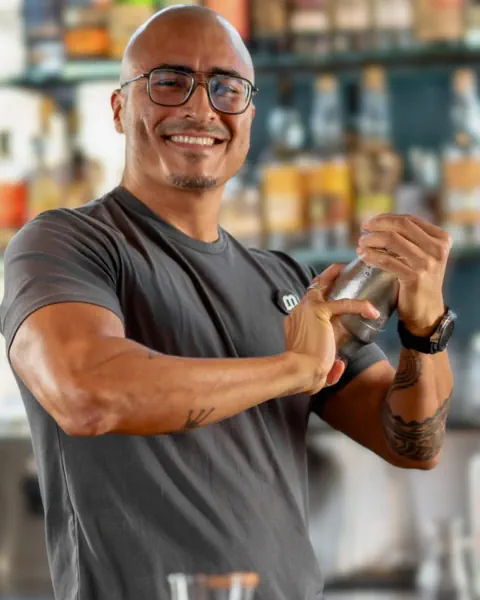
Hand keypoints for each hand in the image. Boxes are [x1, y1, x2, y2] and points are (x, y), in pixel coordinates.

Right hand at [284, 264, 379, 394]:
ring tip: (349, 270)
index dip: (321, 302)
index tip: (333, 301)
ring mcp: (306, 310)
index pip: (309, 308)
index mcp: (295, 324)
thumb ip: (328, 363)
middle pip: (312, 289)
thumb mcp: (317, 364)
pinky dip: (359, 305)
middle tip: (340, 271)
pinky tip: (371, 310)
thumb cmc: (306, 375)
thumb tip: (339, 365)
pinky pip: (343, 303)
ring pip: (322, 284)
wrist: (299, 373)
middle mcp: (298, 313)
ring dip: (335, 275)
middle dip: (325, 279)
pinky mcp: (318, 311)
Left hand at [357, 214, 451, 334]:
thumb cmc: (420, 280)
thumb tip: (381, 222)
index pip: (409, 220)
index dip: (386, 218)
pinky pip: (387, 260)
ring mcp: (427, 263)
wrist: (426, 310)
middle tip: (363, 229)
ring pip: (391, 240)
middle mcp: (437, 249)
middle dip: (378, 225)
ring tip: (361, 243)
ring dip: (371, 239)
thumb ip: (411, 239)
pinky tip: (362, 255)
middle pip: (401, 226)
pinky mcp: (414, 277)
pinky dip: (371, 255)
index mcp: (441, 239)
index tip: (371, 222)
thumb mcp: (423, 255)